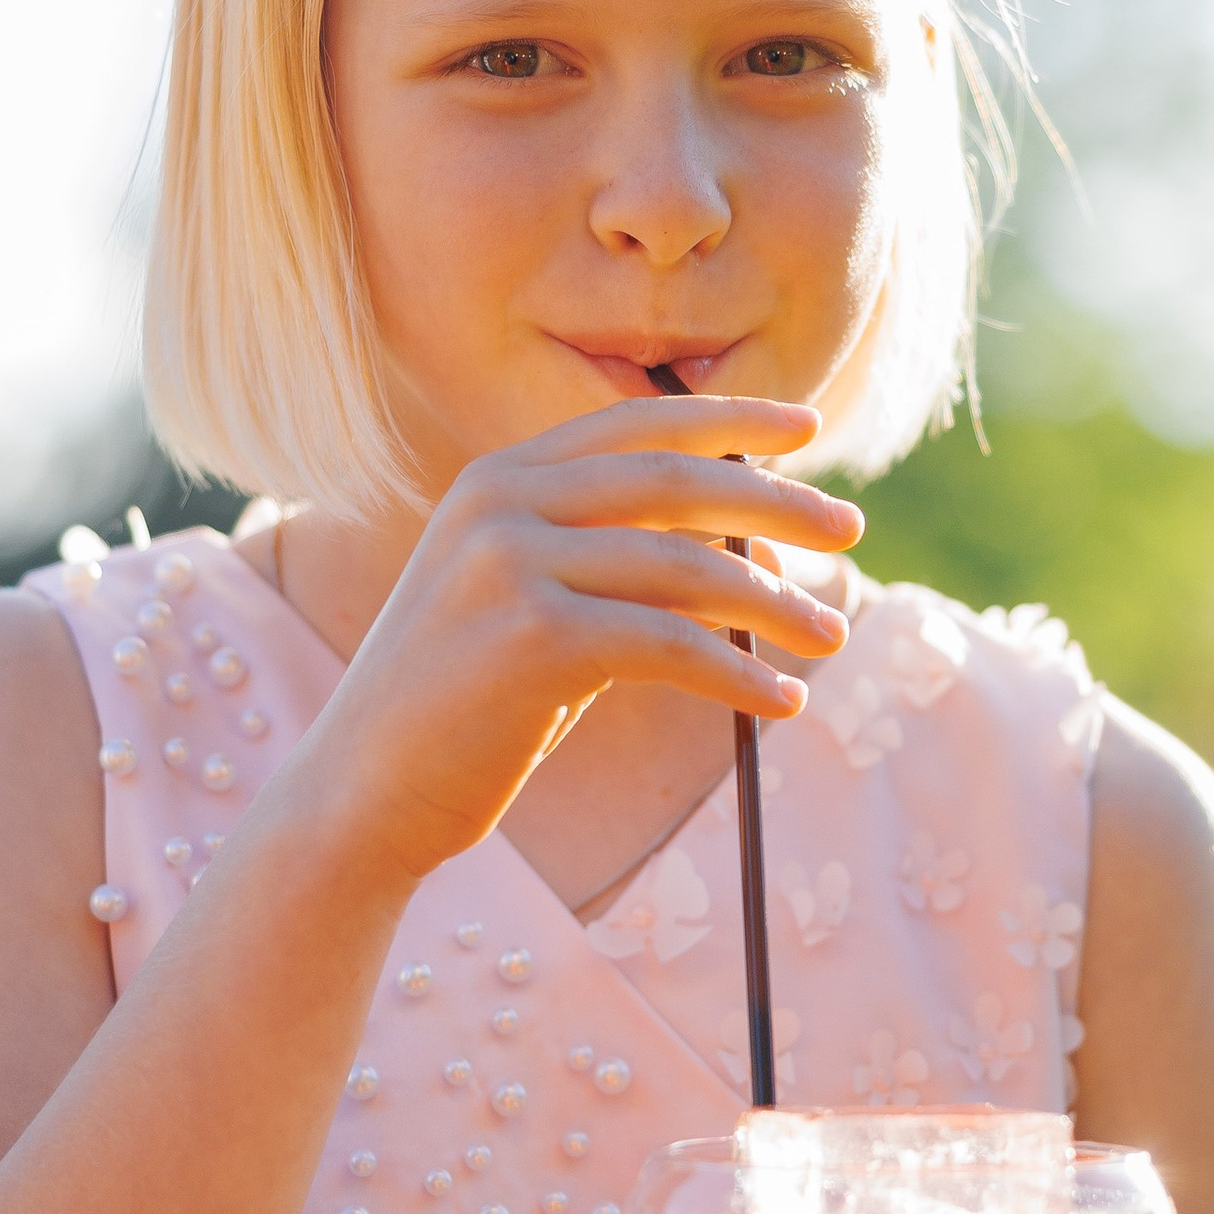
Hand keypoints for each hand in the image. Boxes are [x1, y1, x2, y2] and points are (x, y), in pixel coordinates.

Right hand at [297, 394, 862, 885]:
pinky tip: (782, 704)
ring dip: (775, 603)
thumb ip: (609, 558)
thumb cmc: (463, 707)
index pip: (635, 425)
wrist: (363, 793)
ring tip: (833, 635)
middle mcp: (499, 503)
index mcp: (498, 478)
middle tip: (849, 530)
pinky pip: (671, 645)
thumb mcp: (530, 603)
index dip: (729, 420)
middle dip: (777, 503)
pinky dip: (739, 674)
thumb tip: (740, 540)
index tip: (808, 429)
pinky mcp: (532, 638)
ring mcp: (509, 565)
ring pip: (685, 567)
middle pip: (674, 481)